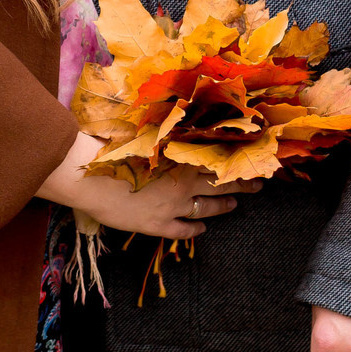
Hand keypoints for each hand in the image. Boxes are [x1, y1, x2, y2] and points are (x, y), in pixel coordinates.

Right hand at [36, 132, 261, 240]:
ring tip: (234, 205)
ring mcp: (172, 207)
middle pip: (219, 184)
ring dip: (222, 207)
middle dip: (241, 184)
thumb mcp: (141, 135)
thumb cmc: (112, 151)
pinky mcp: (158, 225)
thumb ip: (161, 133)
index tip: (252, 154)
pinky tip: (201, 230)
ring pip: (207, 208)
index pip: (216, 158)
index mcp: (178, 159)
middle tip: (258, 184)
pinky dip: (194, 230)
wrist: (91, 179)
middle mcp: (181, 184)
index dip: (235, 158)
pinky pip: (182, 230)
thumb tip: (174, 121)